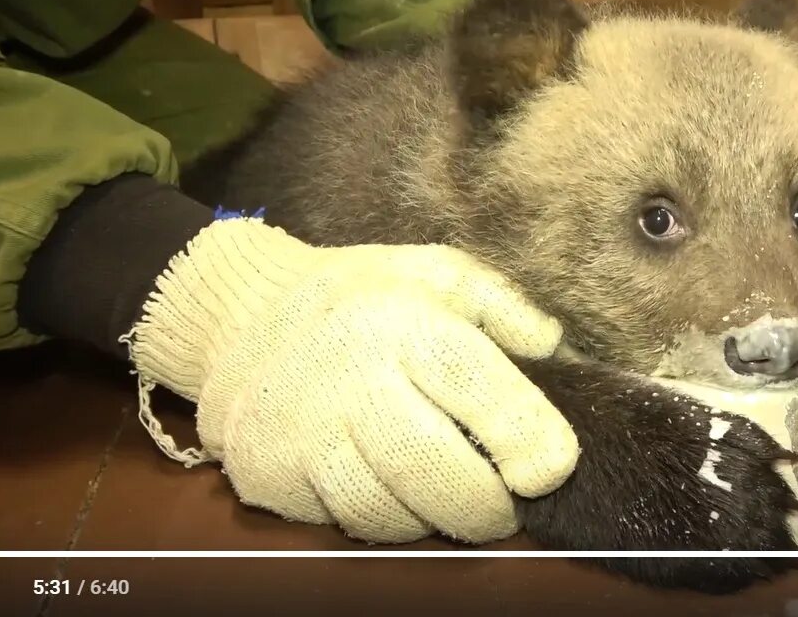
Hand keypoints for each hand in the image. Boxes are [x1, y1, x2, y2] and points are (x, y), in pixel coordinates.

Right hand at [124, 217, 579, 543]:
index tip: (555, 468)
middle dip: (486, 505)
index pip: (473, 382)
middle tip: (508, 506)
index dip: (524, 433)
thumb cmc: (364, 298)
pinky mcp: (267, 473)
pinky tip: (399, 493)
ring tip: (453, 497)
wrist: (242, 316)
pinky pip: (343, 522)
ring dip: (435, 519)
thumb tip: (554, 349)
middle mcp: (347, 373)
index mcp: (400, 318)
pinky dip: (386, 521)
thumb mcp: (440, 274)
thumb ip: (507, 307)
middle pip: (430, 467)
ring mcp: (300, 429)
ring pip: (386, 510)